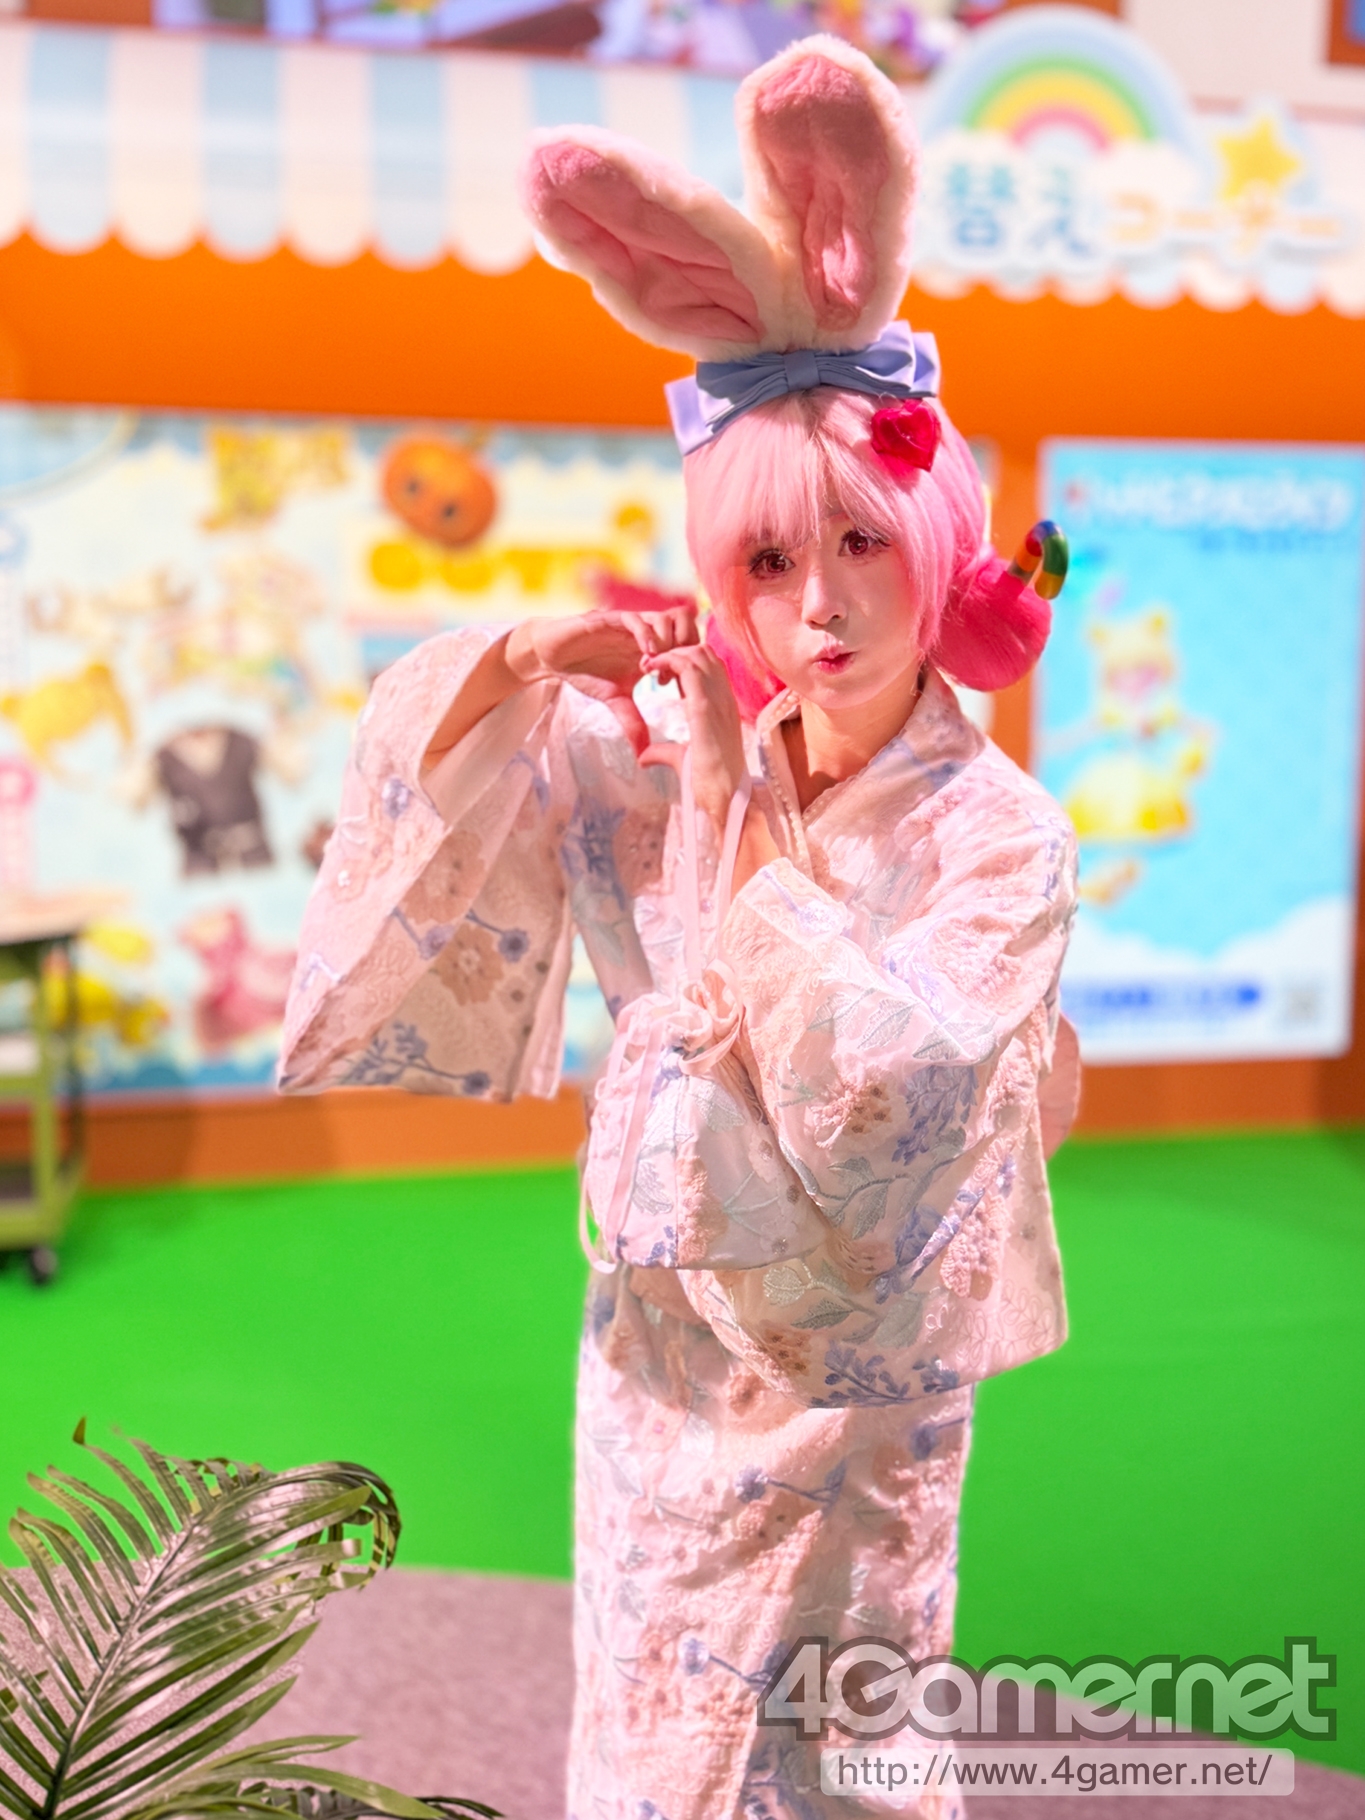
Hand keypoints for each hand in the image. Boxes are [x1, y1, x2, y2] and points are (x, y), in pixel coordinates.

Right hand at [507, 604, 696, 754]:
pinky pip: (636, 619)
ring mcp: (630, 624)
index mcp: (652, 648)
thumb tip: (643, 753)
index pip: (688, 643)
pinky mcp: (610, 619)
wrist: (553, 656)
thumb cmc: (586, 671)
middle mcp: (645, 632)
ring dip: (668, 643)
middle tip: (673, 676)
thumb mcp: (614, 700)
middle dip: (687, 649)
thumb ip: (632, 721)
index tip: (680, 692)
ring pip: (666, 618)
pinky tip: (646, 656)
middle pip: (685, 622)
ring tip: (656, 670)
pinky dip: (646, 635)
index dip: (690, 666)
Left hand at [639, 644, 746, 829]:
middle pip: (705, 651)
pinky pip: (689, 668)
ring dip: (671, 652)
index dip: (685, 660)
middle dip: (676, 650)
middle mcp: (724, 698)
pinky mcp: (705, 708)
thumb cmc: (709, 783)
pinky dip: (668, 661)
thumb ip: (664, 753)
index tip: (662, 674)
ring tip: (650, 666)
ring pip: (698, 653)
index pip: (710, 665)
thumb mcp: (682, 760)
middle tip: (653, 667)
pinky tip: (652, 670)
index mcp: (723, 706)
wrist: (724, 798)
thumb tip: (643, 758)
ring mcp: (718, 700)